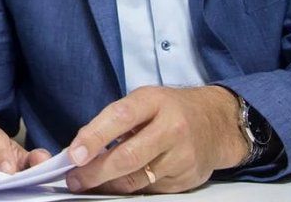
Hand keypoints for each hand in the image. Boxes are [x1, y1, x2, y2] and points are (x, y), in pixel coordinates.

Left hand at [65, 85, 249, 193]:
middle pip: (128, 157)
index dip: (94, 137)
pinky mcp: (185, 179)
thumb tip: (81, 148)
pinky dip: (128, 189)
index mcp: (155, 102)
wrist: (216, 124)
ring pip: (137, 179)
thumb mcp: (144, 101)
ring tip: (86, 184)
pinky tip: (114, 185)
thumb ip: (114, 120)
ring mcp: (181, 157)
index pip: (120, 117)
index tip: (74, 154)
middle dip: (96, 172)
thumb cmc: (170, 109)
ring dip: (107, 184)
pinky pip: (149, 189)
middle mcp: (171, 129)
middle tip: (73, 179)